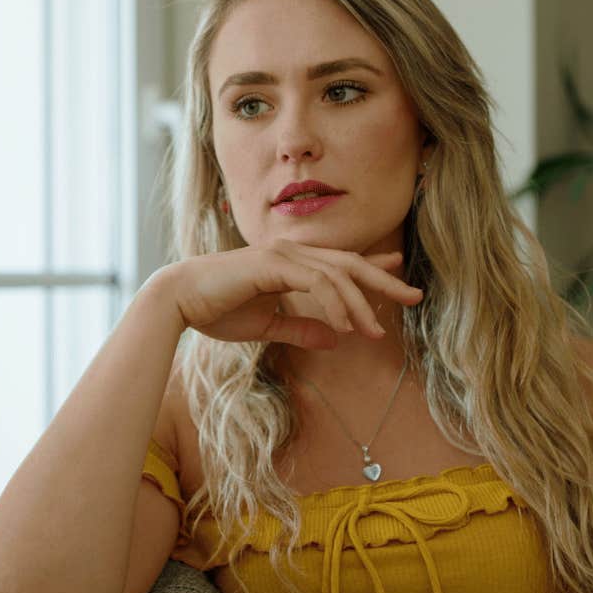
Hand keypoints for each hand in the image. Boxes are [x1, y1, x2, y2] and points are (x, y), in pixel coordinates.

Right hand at [161, 240, 423, 348]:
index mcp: (289, 262)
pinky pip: (318, 283)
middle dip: (383, 280)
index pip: (339, 262)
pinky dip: (337, 304)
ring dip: (360, 304)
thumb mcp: (266, 327)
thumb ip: (300, 328)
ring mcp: (283, 255)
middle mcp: (291, 252)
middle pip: (349, 263)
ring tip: (375, 331)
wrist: (178, 300)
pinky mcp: (274, 264)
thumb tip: (334, 340)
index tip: (398, 274)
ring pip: (338, 275)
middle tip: (414, 296)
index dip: (372, 268)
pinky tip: (347, 325)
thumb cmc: (215, 310)